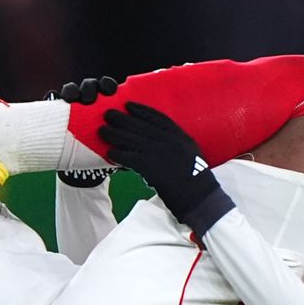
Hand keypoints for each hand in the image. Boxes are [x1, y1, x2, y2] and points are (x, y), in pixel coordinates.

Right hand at [48, 77, 119, 186]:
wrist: (82, 164)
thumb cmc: (102, 150)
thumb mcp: (114, 144)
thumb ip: (124, 142)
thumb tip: (136, 150)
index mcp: (104, 102)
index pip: (106, 86)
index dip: (108, 85)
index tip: (111, 92)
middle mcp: (87, 100)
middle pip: (89, 86)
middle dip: (90, 88)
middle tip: (91, 99)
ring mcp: (71, 104)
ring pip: (71, 90)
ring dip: (73, 91)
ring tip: (74, 99)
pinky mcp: (57, 110)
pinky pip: (54, 98)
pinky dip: (54, 96)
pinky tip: (56, 98)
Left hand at [99, 103, 232, 235]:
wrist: (201, 199)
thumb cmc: (198, 182)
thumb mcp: (192, 155)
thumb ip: (177, 146)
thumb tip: (158, 144)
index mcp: (181, 137)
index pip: (158, 118)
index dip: (142, 111)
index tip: (129, 105)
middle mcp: (171, 141)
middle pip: (142, 126)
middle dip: (123, 119)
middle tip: (108, 113)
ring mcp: (161, 153)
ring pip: (133, 140)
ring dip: (115, 135)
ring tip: (102, 130)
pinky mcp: (152, 168)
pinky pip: (131, 158)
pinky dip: (119, 155)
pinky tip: (110, 153)